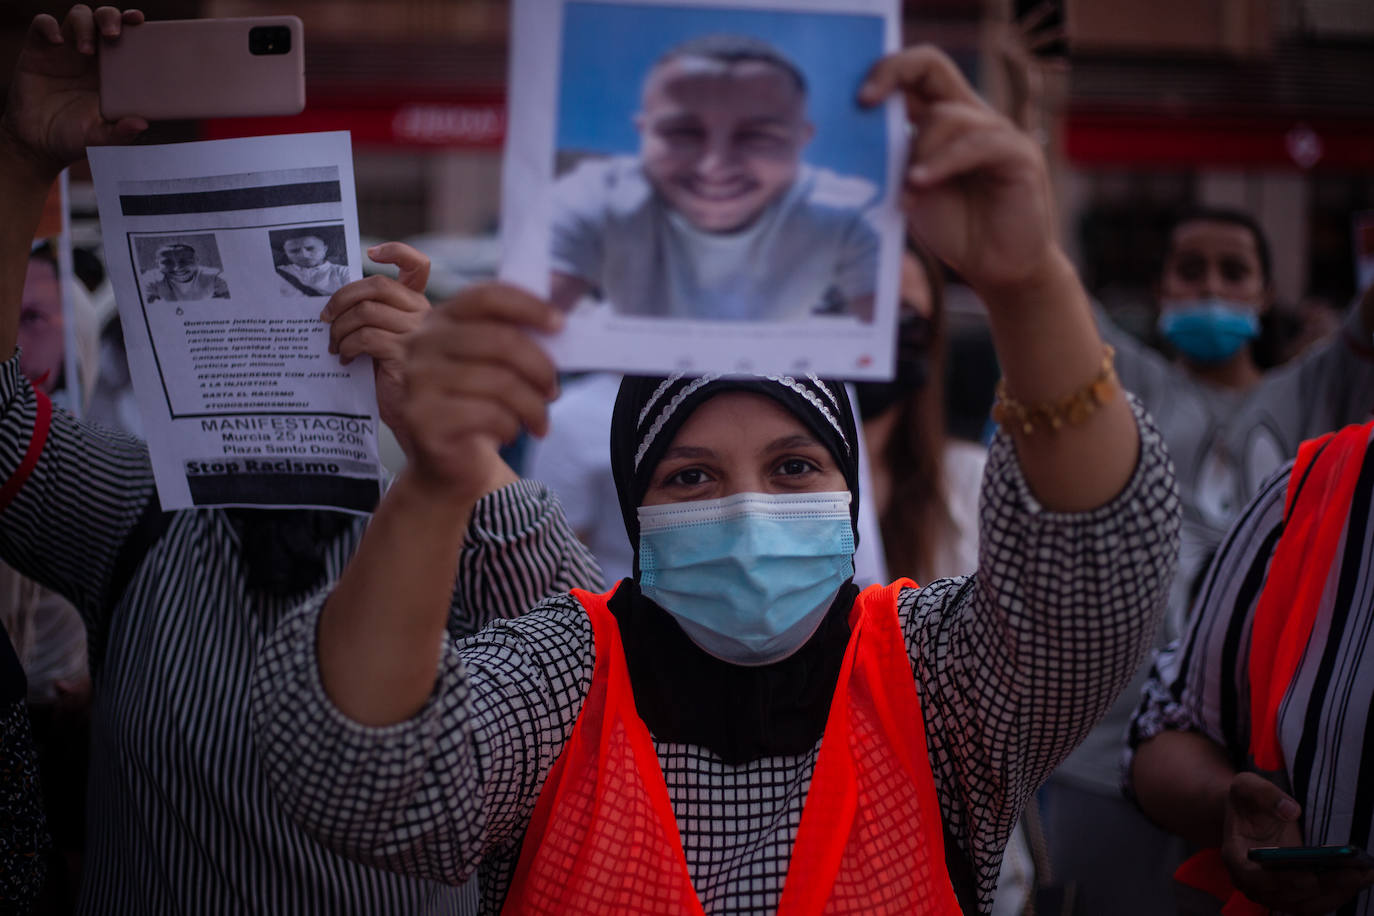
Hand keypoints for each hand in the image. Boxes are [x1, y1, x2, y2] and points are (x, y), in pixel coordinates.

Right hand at [0, 6, 147, 177]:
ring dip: (84, 25)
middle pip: (104, 19)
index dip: (134, 25)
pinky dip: (49, 27)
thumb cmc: (74, 136)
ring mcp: (65, 49)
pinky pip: (42, 25)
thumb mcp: (99, 138)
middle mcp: (92, 55)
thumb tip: (142, 124)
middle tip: (114, 34)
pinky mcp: (38, 49)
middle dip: (111, 18)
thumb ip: (120, 132)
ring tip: (86, 49)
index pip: (128, 38)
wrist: (37, 141)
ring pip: (78, 16)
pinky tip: (57, 41)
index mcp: (114, 71)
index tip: (140, 22)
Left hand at [321, 242, 430, 439]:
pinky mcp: (407, 354)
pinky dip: (348, 346)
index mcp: (420, 307)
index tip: (371, 253)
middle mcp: (425, 315)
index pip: (417, 266)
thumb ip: (373, 318)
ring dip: (341, 328)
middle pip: (378, 285)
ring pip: (367, 311)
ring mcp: (419, 333)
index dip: (396, 252)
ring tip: (335, 346)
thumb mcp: (384, 342)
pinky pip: (367, 336)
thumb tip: (332, 303)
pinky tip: (345, 360)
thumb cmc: (393, 383)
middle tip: (325, 318)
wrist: (413, 420)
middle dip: (343, 297)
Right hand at [398, 283, 560, 497]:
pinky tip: (510, 433)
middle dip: (541, 367)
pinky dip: (511, 427)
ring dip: (533, 406)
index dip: (528, 306)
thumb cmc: (477, 407)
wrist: (447, 462)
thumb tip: (558, 329)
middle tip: (553, 390)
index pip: (486, 297)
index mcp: (440, 319)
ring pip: (500, 382)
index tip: (560, 324)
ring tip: (539, 420)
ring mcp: (418, 380)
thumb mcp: (492, 367)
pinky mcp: (422, 417)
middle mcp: (421, 344)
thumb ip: (513, 341)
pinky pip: (488, 415)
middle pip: (500, 340)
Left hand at [859, 45, 1055, 297]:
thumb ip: (893, 160)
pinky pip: (977, 143)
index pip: (917, 71)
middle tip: (864, 103)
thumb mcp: (911, 190)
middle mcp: (972, 116)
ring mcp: (998, 132)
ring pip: (946, 115)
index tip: (858, 100)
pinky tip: (920, 184)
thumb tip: (852, 134)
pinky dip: (942, 163)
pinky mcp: (1019, 155)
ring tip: (908, 192)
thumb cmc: (955, 229)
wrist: (996, 269)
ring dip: (917, 153)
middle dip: (892, 73)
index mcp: (945, 119)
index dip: (885, 71)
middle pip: (933, 65)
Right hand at [1221, 773, 1373, 914]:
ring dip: (1337, 893)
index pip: (1255, 878)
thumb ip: (1264, 794)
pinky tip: (1360, 878)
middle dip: (1323, 886)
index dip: (1282, 881)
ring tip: (1364, 874)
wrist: (1249, 816)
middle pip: (1288, 895)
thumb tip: (1290, 811)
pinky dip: (1338, 894)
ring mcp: (1273, 892)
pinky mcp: (1293, 894)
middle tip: (1354, 872)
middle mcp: (1252, 882)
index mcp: (1235, 857)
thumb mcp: (1245, 785)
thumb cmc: (1247, 802)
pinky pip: (1316, 902)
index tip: (1309, 875)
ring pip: (1307, 904)